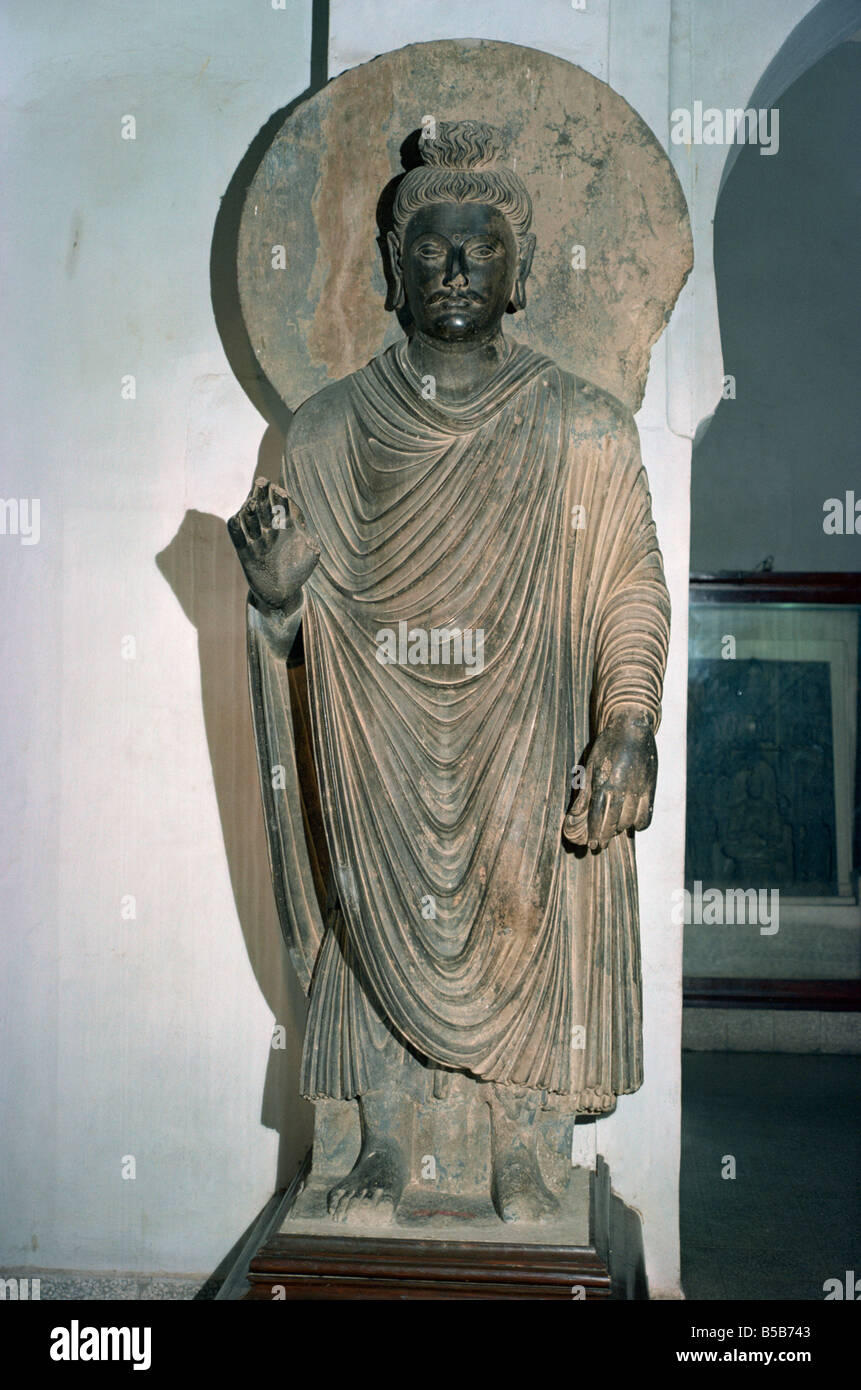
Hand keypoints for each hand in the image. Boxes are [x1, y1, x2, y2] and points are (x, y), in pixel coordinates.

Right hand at [227, 477, 319, 609]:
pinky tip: (236, 519)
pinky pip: (237, 537)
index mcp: (286, 527)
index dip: (280, 498)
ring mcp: (256, 539)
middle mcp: (269, 529)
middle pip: (264, 507)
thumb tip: (310, 537)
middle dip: (262, 495)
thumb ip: (311, 545)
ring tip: (250, 501)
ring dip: (249, 510)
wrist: (282, 592)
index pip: (282, 507)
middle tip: (261, 483)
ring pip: (250, 519)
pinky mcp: (244, 552)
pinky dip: (236, 528)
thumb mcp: (310, 557)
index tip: (279, 491)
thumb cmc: (298, 572)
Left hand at [563, 709, 656, 849]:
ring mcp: (640, 788)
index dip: (595, 833)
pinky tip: (630, 823)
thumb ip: (584, 794)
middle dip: (606, 836)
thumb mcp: (589, 767)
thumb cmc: (606, 746)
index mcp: (605, 781)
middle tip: (599, 844)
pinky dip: (639, 824)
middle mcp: (624, 787)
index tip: (592, 844)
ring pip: (631, 821)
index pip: (599, 816)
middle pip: (615, 822)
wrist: (632, 726)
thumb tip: (574, 818)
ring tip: (612, 828)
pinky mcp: (652, 787)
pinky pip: (646, 816)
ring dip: (620, 829)